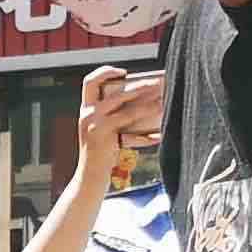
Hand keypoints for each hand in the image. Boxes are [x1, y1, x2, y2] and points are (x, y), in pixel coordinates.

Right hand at [73, 65, 163, 189]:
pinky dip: (146, 135)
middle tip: (159, 82)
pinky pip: (131, 133)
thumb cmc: (100, 154)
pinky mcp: (105, 140)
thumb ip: (114, 114)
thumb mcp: (102, 130)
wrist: (87, 179)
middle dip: (140, 86)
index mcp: (86, 109)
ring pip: (128, 111)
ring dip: (149, 106)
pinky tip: (158, 135)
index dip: (106, 72)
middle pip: (116, 92)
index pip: (90, 81)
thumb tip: (145, 99)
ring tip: (164, 103)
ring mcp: (95, 127)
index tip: (124, 72)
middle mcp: (88, 115)